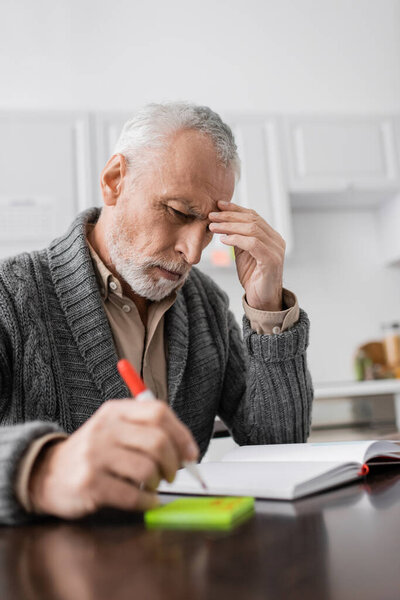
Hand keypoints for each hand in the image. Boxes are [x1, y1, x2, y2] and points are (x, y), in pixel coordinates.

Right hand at [29, 399, 198, 518]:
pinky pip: (133, 496)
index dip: (181, 434)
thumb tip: (187, 449)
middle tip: (172, 474)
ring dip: (158, 484)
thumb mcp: (113, 428)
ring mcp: (95, 456)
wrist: (48, 473)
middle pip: (157, 441)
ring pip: (147, 469)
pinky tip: (145, 501)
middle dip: (173, 463)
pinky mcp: (90, 484)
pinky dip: (147, 502)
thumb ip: (146, 430)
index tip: (190, 453)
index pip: (158, 412)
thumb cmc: (91, 452)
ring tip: (152, 486)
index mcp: (115, 411)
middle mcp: (105, 429)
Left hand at [208, 200, 285, 310]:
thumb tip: (224, 223)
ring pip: (252, 229)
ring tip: (213, 226)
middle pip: (252, 220)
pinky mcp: (271, 261)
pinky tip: (224, 240)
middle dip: (229, 216)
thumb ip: (238, 238)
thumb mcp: (243, 253)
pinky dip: (237, 239)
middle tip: (211, 215)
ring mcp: (276, 250)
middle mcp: (276, 240)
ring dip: (229, 226)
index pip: (253, 216)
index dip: (235, 209)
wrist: (262, 300)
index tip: (218, 205)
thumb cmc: (253, 277)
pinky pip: (253, 244)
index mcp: (271, 236)